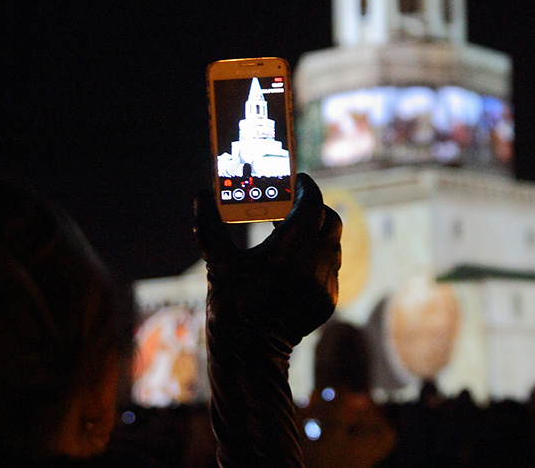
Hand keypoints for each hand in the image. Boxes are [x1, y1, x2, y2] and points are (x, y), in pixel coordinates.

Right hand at [196, 173, 341, 344]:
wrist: (249, 354)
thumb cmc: (231, 304)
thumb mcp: (218, 262)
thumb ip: (210, 224)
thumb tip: (201, 195)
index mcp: (293, 246)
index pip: (312, 202)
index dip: (305, 188)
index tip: (295, 181)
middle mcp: (317, 262)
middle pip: (330, 220)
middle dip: (313, 208)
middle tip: (291, 206)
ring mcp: (326, 283)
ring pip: (333, 244)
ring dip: (316, 233)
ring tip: (289, 234)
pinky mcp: (329, 300)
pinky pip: (331, 268)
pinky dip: (318, 257)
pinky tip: (294, 263)